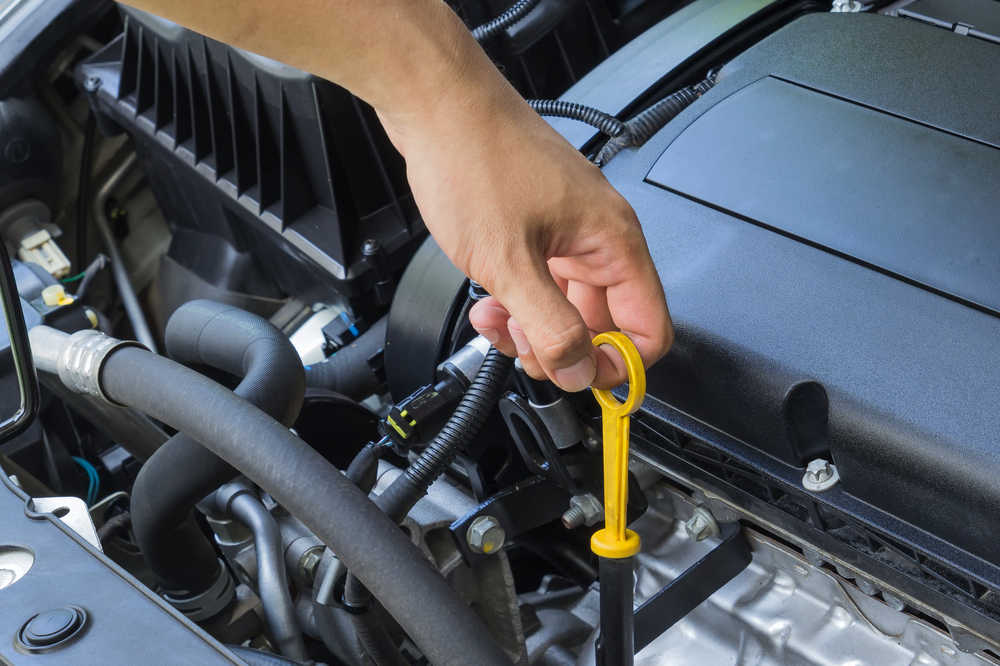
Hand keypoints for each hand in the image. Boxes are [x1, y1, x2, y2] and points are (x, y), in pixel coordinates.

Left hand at [378, 56, 672, 390]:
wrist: (435, 106)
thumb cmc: (472, 157)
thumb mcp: (508, 262)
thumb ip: (551, 326)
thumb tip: (582, 370)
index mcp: (613, 241)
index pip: (649, 329)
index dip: (616, 366)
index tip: (578, 377)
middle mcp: (600, 237)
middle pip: (605, 325)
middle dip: (560, 348)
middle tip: (522, 347)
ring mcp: (569, 232)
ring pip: (569, 308)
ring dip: (531, 327)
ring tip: (494, 319)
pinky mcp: (540, 228)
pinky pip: (544, 284)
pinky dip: (518, 302)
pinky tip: (489, 300)